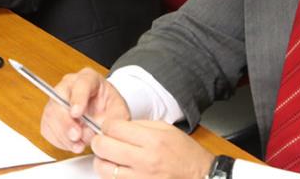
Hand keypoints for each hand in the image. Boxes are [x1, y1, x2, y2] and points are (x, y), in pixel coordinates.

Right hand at [40, 68, 130, 152]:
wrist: (102, 112)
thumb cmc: (109, 106)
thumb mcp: (120, 109)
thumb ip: (115, 118)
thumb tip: (104, 129)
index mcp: (88, 78)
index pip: (80, 84)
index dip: (77, 98)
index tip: (77, 113)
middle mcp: (68, 85)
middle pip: (59, 99)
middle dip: (66, 121)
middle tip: (76, 135)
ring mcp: (56, 99)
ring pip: (51, 116)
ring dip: (63, 135)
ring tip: (78, 144)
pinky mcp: (50, 115)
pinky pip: (47, 128)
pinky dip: (58, 140)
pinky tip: (71, 143)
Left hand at [91, 120, 213, 178]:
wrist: (200, 176)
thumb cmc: (185, 154)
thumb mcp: (165, 129)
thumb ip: (138, 126)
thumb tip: (116, 126)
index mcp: (152, 140)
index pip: (113, 128)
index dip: (108, 126)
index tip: (110, 128)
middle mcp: (145, 161)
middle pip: (103, 147)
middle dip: (99, 141)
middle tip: (104, 141)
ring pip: (104, 168)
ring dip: (102, 160)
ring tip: (110, 156)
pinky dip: (111, 175)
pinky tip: (118, 169)